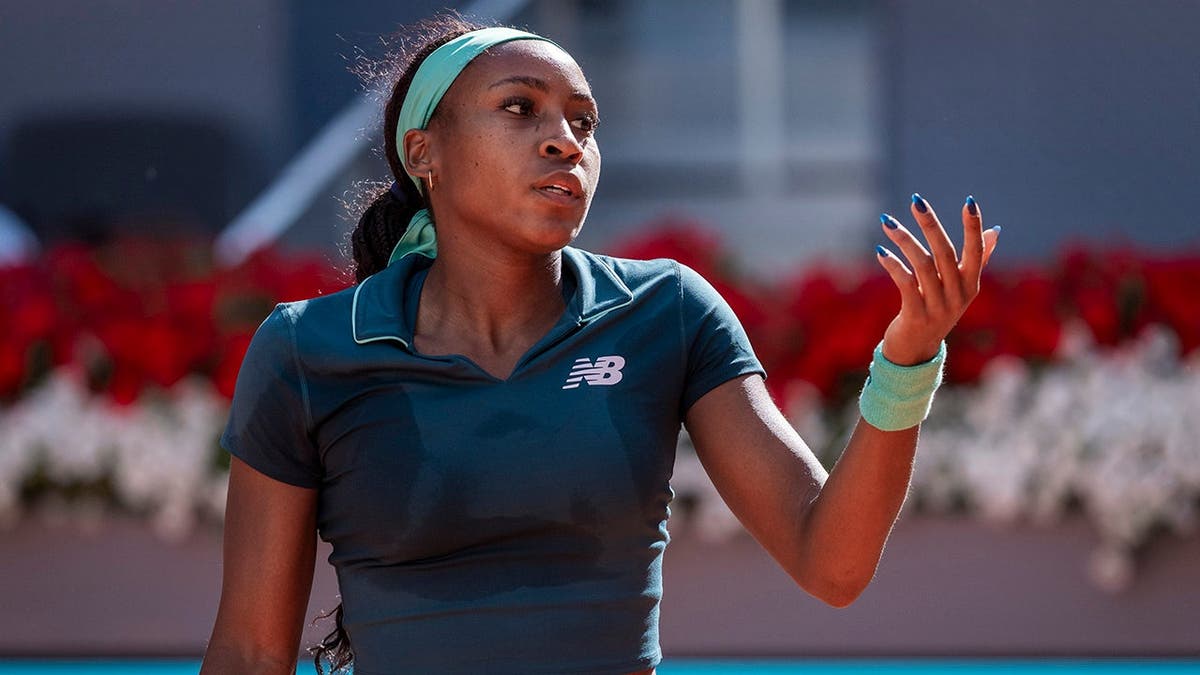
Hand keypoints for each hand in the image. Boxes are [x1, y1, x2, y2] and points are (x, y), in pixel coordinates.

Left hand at [875, 193, 999, 365]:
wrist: (916, 350)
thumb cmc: (937, 310)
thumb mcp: (960, 288)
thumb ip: (979, 260)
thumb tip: (996, 231)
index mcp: (971, 285)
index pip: (976, 251)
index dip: (974, 227)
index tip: (970, 201)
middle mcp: (958, 295)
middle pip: (945, 253)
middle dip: (931, 224)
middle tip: (916, 200)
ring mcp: (938, 307)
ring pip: (922, 265)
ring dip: (904, 240)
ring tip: (887, 222)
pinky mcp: (917, 316)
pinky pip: (906, 284)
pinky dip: (894, 265)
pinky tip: (881, 251)